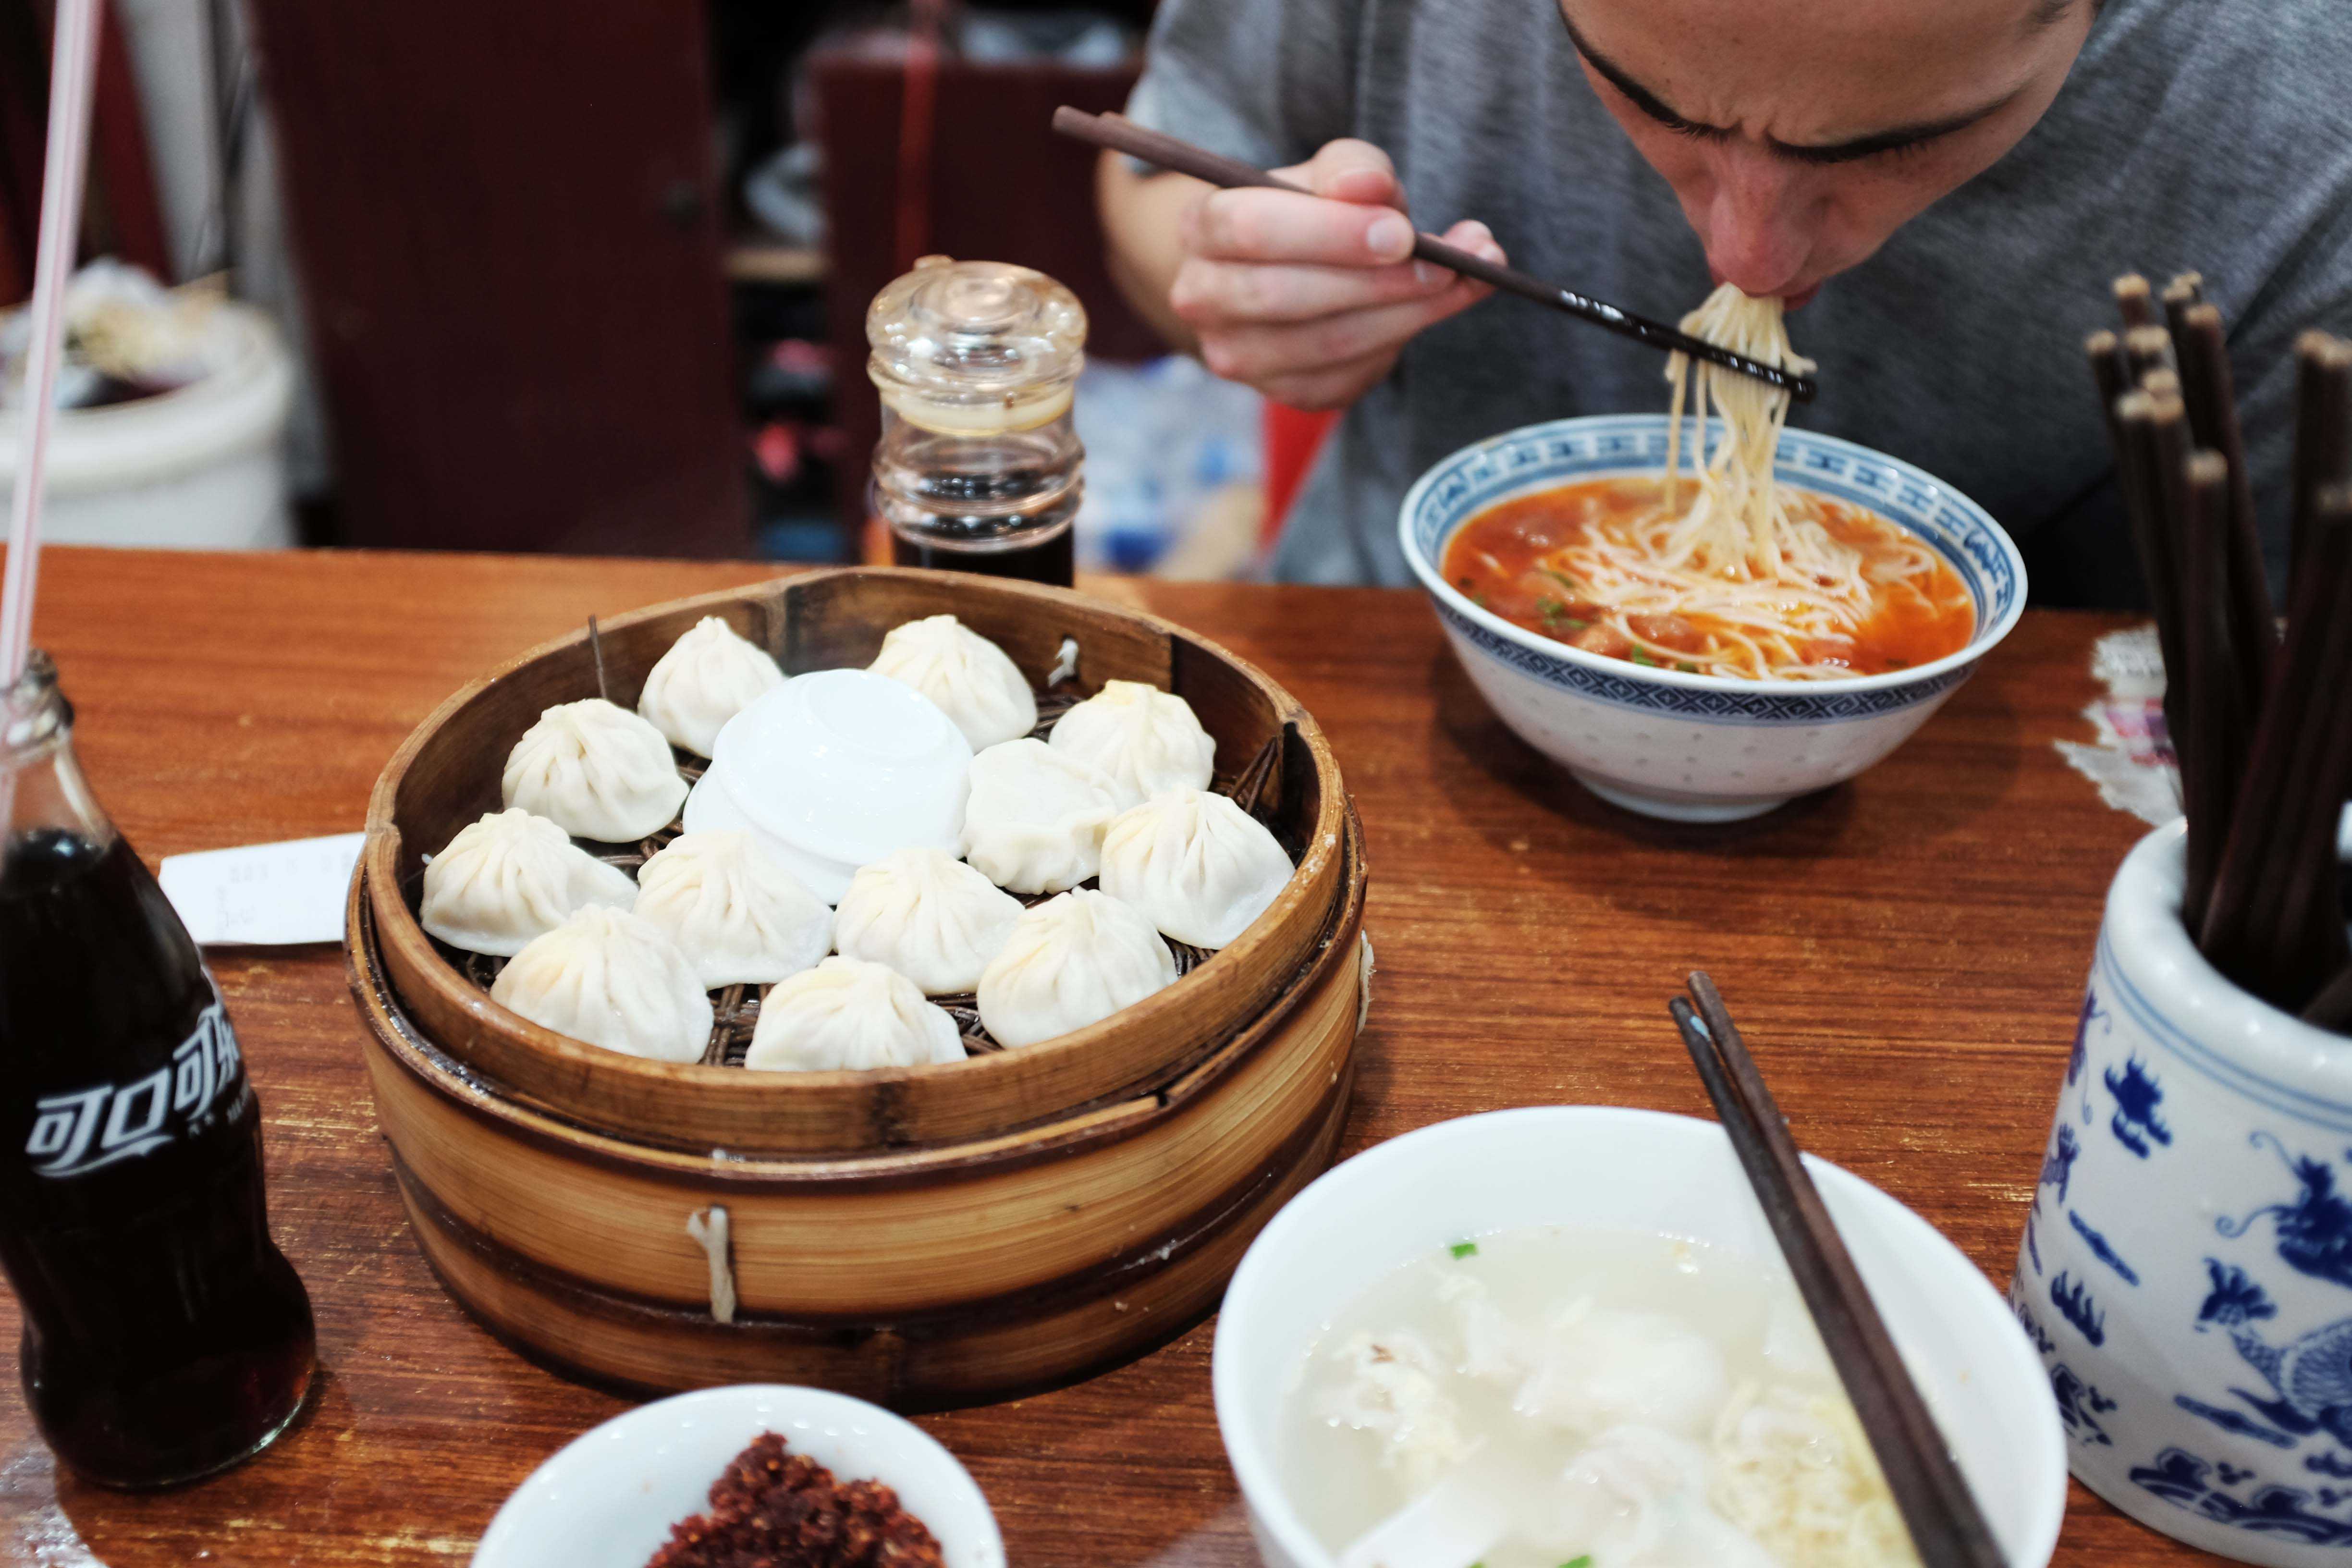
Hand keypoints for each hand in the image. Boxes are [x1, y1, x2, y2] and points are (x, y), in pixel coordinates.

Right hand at [1167, 139, 1505, 410]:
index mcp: (1204, 228)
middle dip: (1374, 282)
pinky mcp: (1284, 392)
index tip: (1400, 232)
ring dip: (1404, 314)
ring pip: (1324, 344)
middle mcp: (1204, 298)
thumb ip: (1351, 169)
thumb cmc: (1309, 213)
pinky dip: (1400, 342)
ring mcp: (1238, 355)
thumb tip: (1371, 186)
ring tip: (1462, 280)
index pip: (1251, 230)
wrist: (1286, 272)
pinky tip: (1434, 308)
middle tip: (1444, 266)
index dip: (1331, 233)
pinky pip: (1347, 375)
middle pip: (1283, 295)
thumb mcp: (1330, 175)